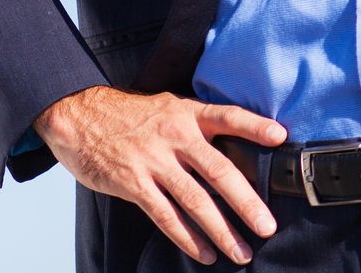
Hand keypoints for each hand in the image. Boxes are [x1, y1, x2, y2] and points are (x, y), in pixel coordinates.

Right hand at [34, 85, 286, 265]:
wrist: (80, 115)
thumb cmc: (131, 115)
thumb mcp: (169, 107)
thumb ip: (198, 125)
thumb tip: (235, 147)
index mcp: (188, 114)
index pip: (228, 116)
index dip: (254, 125)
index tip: (280, 137)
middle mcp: (175, 137)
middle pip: (219, 170)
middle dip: (246, 202)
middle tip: (268, 226)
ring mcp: (154, 162)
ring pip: (195, 200)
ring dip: (221, 230)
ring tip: (242, 252)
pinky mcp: (133, 184)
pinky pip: (165, 216)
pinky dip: (188, 238)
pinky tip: (205, 253)